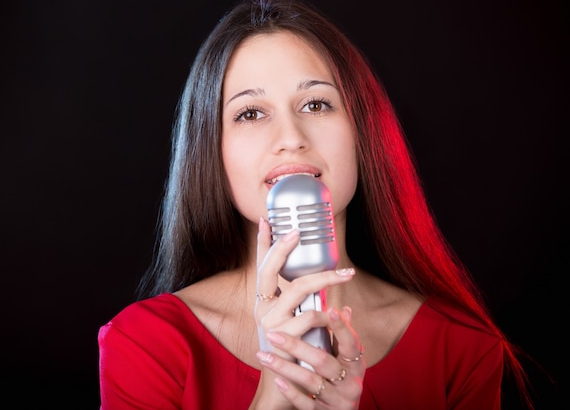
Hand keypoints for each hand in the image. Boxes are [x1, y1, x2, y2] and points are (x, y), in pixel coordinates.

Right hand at [250, 217, 362, 408]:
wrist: (284, 389)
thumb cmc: (295, 352)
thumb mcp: (300, 322)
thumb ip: (308, 301)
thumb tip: (328, 280)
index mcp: (266, 302)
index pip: (262, 266)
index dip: (264, 243)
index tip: (267, 219)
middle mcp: (263, 309)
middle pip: (270, 270)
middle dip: (284, 247)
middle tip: (300, 232)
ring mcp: (271, 323)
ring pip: (299, 289)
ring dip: (327, 280)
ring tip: (346, 276)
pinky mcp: (283, 338)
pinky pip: (311, 316)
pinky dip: (327, 315)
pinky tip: (335, 317)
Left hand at [257, 307, 364, 408]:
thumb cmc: (343, 381)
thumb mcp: (347, 362)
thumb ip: (343, 338)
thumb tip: (345, 309)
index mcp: (355, 365)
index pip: (350, 343)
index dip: (341, 326)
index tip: (329, 309)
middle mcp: (350, 383)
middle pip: (323, 361)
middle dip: (296, 346)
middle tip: (272, 334)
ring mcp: (337, 399)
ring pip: (310, 381)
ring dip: (285, 367)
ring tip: (264, 356)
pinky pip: (306, 403)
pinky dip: (291, 391)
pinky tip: (277, 380)